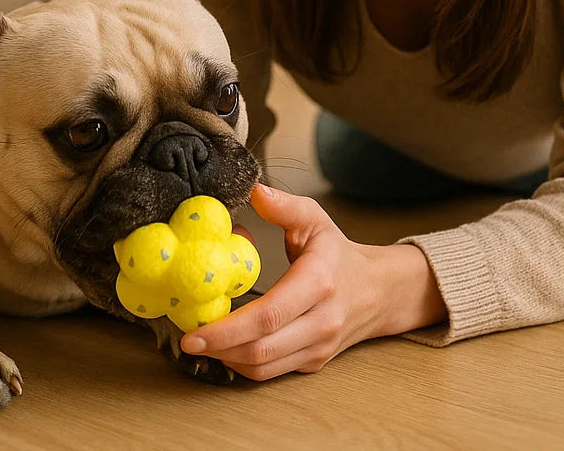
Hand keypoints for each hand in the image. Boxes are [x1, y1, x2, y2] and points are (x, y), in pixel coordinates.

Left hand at [179, 184, 445, 380]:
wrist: (377, 290)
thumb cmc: (338, 253)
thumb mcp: (315, 220)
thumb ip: (284, 206)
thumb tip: (254, 191)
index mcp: (318, 283)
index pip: (269, 315)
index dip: (229, 329)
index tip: (195, 330)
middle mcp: (321, 321)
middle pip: (262, 349)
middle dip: (219, 348)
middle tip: (186, 338)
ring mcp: (318, 347)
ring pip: (265, 367)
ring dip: (228, 360)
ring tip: (202, 342)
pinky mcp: (313, 362)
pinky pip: (273, 372)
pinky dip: (244, 364)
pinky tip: (226, 348)